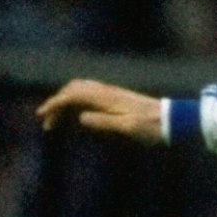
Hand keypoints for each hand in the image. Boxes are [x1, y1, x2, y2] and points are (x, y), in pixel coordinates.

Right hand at [37, 79, 166, 141]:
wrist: (173, 120)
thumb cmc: (152, 127)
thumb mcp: (128, 127)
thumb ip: (104, 122)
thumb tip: (80, 117)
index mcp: (106, 98)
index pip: (72, 96)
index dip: (54, 104)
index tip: (42, 116)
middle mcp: (107, 92)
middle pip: (73, 89)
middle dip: (56, 103)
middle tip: (47, 123)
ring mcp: (112, 93)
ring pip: (80, 89)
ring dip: (65, 100)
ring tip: (56, 118)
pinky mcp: (117, 98)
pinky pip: (90, 93)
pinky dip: (76, 99)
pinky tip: (75, 111)